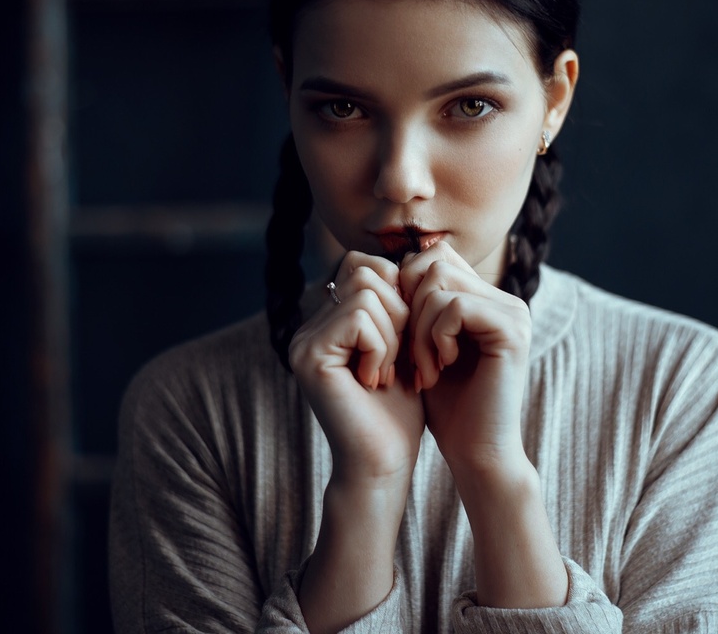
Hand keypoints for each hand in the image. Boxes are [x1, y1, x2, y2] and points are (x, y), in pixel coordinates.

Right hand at [288, 252, 424, 486]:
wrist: (384, 463)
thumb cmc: (399, 412)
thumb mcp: (404, 345)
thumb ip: (398, 303)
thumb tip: (414, 255)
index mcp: (328, 322)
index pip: (366, 265)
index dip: (400, 293)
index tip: (410, 340)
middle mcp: (309, 327)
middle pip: (365, 269)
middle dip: (399, 309)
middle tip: (402, 358)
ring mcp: (303, 340)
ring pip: (365, 290)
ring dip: (393, 332)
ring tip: (388, 372)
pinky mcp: (309, 356)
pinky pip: (358, 316)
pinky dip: (381, 345)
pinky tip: (376, 380)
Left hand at [398, 241, 532, 475]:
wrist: (476, 452)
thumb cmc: (446, 406)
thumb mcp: (423, 346)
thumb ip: (416, 306)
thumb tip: (387, 266)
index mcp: (488, 300)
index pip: (434, 257)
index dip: (405, 291)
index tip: (402, 339)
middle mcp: (506, 300)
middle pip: (434, 263)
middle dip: (409, 309)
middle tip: (411, 358)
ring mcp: (514, 312)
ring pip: (440, 281)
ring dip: (419, 327)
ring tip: (425, 368)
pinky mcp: (512, 330)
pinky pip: (455, 306)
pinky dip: (436, 337)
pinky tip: (441, 368)